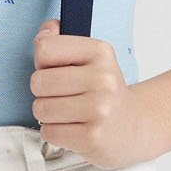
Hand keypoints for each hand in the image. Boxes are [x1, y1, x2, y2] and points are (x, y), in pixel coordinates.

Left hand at [30, 19, 155, 165]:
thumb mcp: (89, 58)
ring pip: (41, 109)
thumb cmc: (101, 91)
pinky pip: (49, 132)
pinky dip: (55, 132)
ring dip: (48, 114)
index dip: (43, 63)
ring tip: (69, 113)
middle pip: (38, 81)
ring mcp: (100, 109)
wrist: (132, 127)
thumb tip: (42, 33)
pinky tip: (73, 128)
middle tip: (64, 96)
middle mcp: (103, 78)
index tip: (59, 71)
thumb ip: (59, 40)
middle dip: (43, 92)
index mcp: (100, 52)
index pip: (44, 48)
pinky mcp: (92, 137)